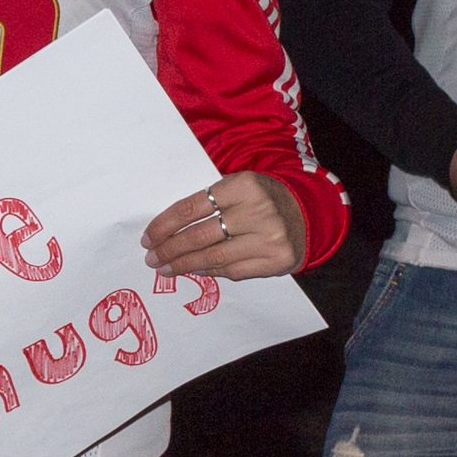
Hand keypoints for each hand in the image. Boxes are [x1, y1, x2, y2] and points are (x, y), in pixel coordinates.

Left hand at [141, 171, 305, 278]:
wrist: (308, 212)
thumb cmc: (260, 198)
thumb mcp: (237, 186)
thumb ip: (208, 202)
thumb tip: (166, 230)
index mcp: (243, 185)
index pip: (191, 208)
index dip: (165, 225)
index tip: (148, 237)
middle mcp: (257, 211)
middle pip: (200, 235)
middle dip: (170, 249)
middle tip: (151, 257)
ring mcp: (269, 238)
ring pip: (214, 257)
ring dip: (184, 265)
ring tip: (165, 268)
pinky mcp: (277, 260)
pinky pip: (233, 270)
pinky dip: (210, 271)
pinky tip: (195, 270)